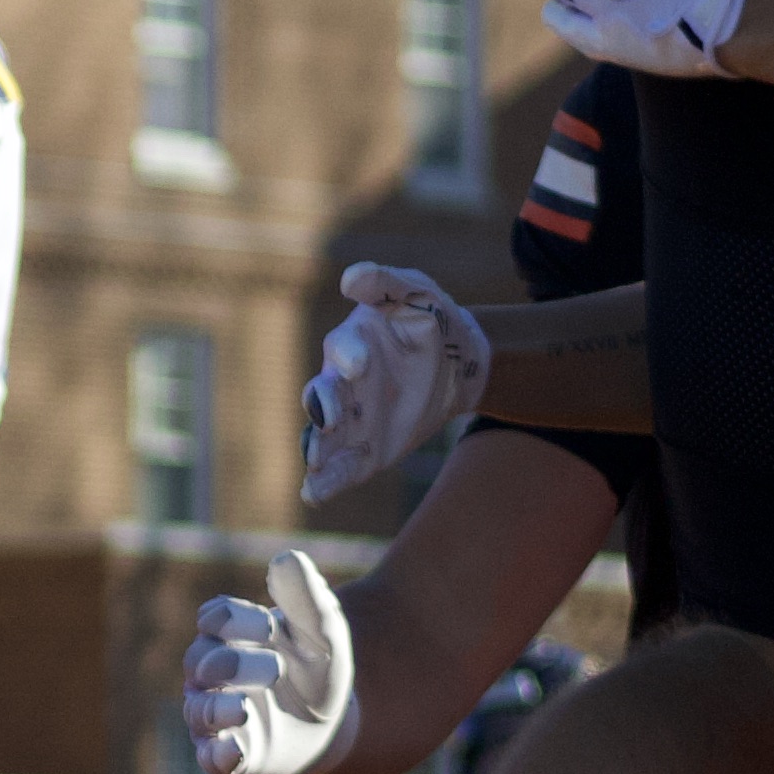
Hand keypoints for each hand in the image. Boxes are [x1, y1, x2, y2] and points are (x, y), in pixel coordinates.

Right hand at [185, 555, 357, 773]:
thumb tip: (287, 559)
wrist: (334, 723)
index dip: (238, 619)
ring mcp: (214, 718)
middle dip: (234, 662)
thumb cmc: (318, 668)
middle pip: (201, 661)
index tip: (272, 625)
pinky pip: (210, 758)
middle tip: (276, 668)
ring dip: (219, 708)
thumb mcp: (323, 631)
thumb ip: (307, 596)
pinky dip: (219, 755)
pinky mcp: (228, 757)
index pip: (214, 618)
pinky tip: (235, 750)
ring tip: (245, 709)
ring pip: (199, 710)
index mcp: (229, 637)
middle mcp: (210, 676)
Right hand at [300, 265, 489, 503]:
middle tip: (328, 418)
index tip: (361, 363)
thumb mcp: (418, 292)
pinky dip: (326, 481)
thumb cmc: (432, 319)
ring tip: (313, 463)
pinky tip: (313, 496)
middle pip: (321, 396)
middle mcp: (343, 383)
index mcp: (353, 343)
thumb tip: (352, 278)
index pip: (341, 349)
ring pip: (324, 436)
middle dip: (322, 407)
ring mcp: (352, 419)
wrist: (459, 364)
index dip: (348, 356)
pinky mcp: (366, 448)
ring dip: (316, 449)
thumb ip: (386, 283)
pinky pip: (342, 467)